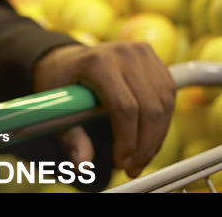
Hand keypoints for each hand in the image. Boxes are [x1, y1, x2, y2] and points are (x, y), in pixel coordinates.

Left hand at [33, 42, 176, 178]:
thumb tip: (82, 165)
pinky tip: (149, 139)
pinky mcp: (152, 57)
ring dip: (157, 137)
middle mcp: (123, 54)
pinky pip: (168, 94)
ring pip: (164, 102)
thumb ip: (71, 138)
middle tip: (133, 168)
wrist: (64, 58)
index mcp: (98, 63)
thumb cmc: (58, 82)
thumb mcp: (54, 109)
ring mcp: (141, 53)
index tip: (121, 162)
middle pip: (150, 107)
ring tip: (141, 158)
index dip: (127, 139)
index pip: (124, 107)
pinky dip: (162, 121)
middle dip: (145, 145)